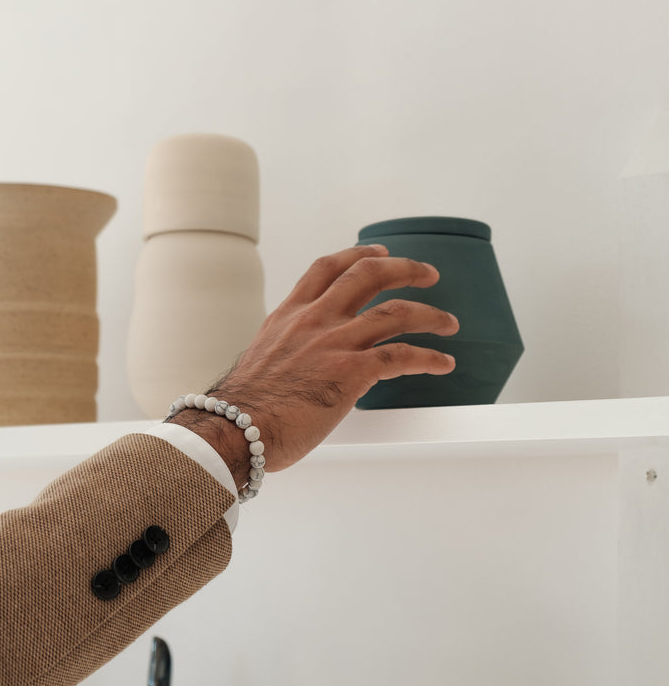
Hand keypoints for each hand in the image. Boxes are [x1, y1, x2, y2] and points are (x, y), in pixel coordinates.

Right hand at [172, 245, 457, 486]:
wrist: (236, 430)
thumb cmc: (244, 411)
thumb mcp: (262, 364)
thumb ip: (287, 354)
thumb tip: (300, 366)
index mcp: (289, 316)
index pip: (326, 269)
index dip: (358, 255)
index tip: (379, 254)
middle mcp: (314, 321)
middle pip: (368, 275)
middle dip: (405, 270)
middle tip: (427, 275)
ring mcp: (334, 343)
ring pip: (395, 313)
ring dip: (430, 315)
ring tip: (448, 323)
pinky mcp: (351, 372)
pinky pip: (402, 356)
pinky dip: (429, 357)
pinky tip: (443, 363)